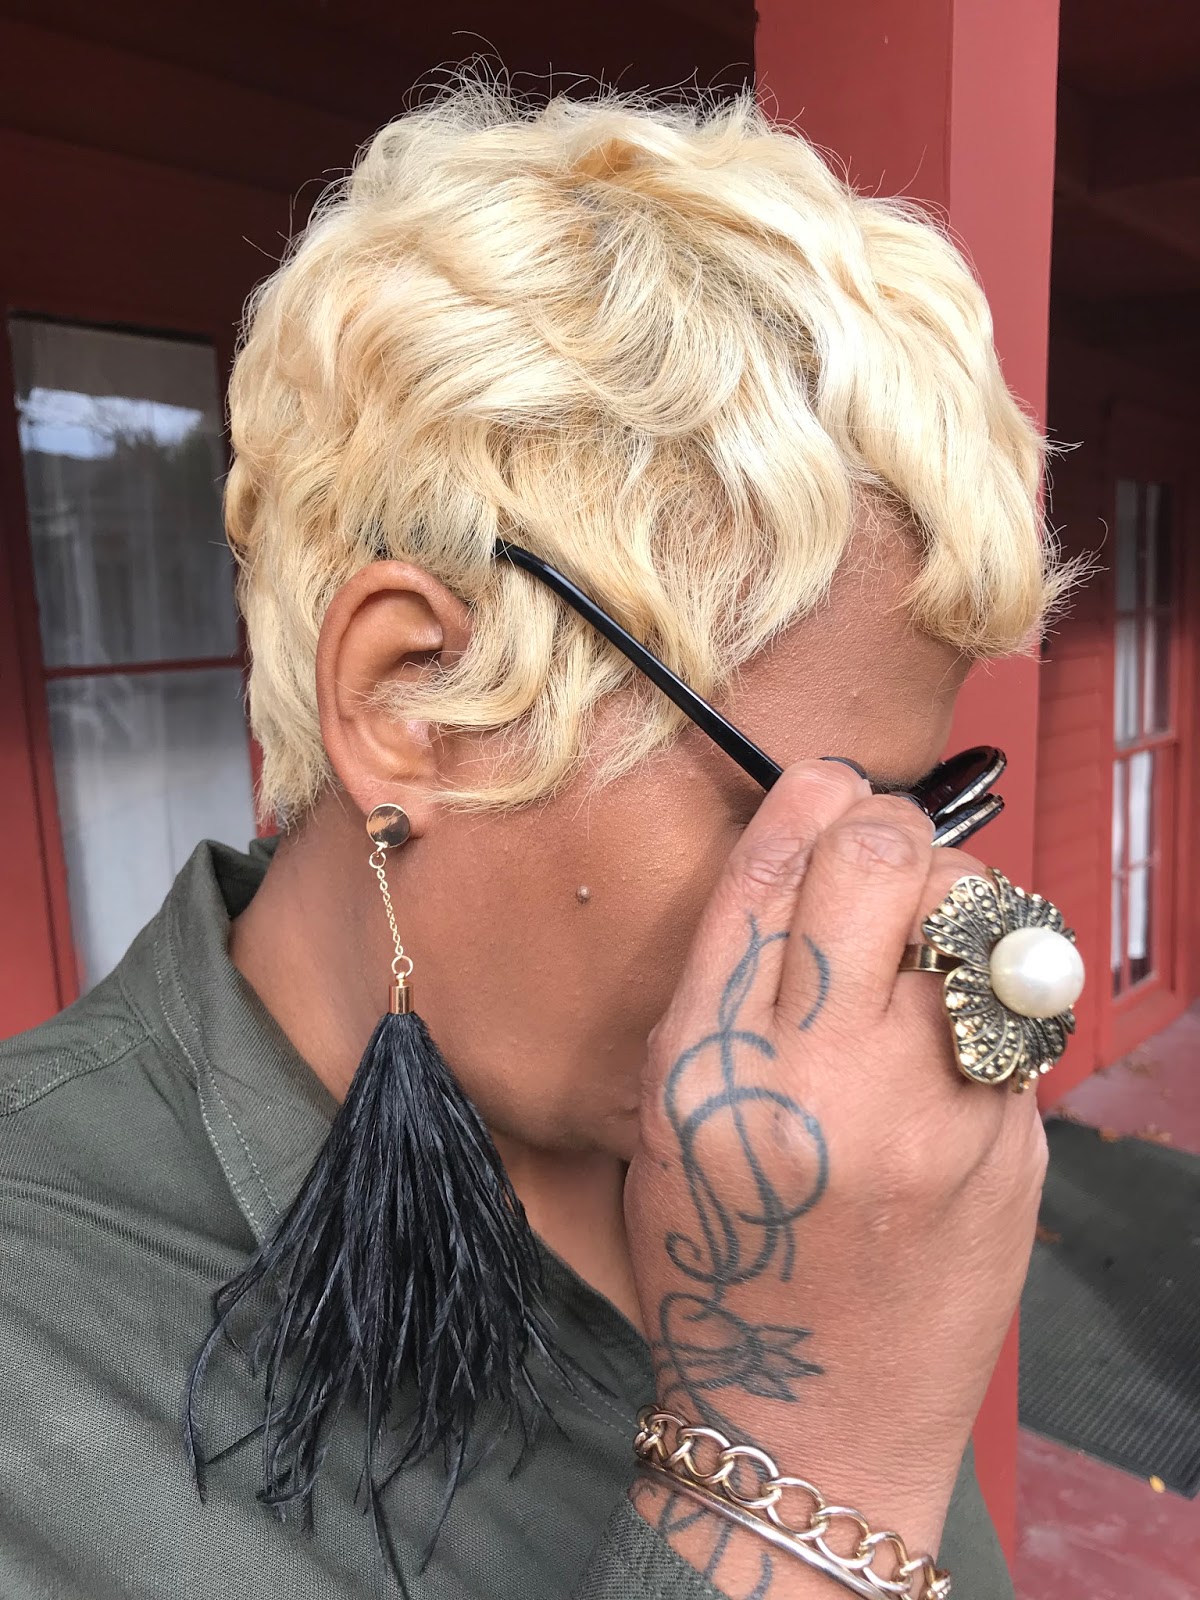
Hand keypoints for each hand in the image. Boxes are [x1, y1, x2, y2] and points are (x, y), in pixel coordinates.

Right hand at [624, 760, 1047, 1594]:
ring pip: (972, 918)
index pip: (766, 872)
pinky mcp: (1006, 1149)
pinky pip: (1012, 1015)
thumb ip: (731, 989)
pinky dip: (985, 1009)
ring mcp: (925, 1115)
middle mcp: (815, 1079)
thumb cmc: (722, 1266)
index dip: (804, 797)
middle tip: (888, 869)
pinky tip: (951, 1059)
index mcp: (705, 1066)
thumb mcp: (671, 1120)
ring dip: (953, 911)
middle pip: (880, 859)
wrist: (806, 1428)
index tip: (825, 783)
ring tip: (924, 961)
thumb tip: (811, 859)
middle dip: (891, 834)